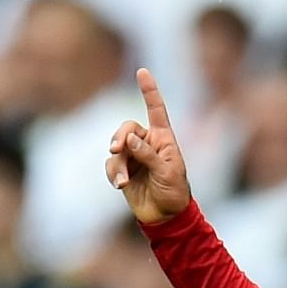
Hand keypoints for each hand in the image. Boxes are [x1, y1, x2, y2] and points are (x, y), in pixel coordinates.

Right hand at [105, 68, 190, 223]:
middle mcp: (147, 143)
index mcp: (164, 139)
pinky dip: (114, 173)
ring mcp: (134, 156)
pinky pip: (111, 165)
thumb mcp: (167, 172)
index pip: (156, 110)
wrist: (166, 216)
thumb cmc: (175, 192)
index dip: (149, 91)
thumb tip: (129, 139)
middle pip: (127, 128)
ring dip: (118, 163)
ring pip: (116, 148)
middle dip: (119, 137)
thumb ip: (148, 154)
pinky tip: (120, 185)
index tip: (142, 71)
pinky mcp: (123, 170)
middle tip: (116, 149)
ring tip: (123, 180)